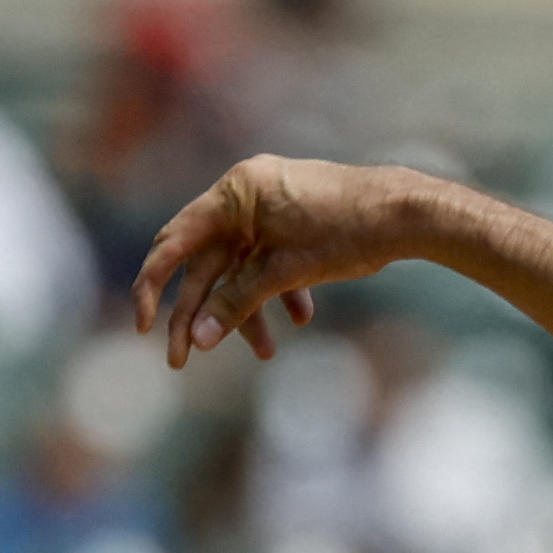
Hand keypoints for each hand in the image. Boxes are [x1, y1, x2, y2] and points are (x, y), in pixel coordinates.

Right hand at [130, 156, 432, 365]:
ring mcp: (270, 207)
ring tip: (265, 352)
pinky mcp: (293, 222)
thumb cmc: (348, 231)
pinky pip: (270, 260)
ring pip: (241, 268)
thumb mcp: (288, 271)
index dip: (153, 285)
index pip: (176, 241)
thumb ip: (238, 302)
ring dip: (247, 310)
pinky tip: (300, 319)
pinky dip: (278, 291)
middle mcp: (246, 194)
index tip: (144, 326)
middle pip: (207, 264)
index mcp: (236, 192)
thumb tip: (199, 340)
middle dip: (200, 313)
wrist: (408, 212)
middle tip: (182, 360)